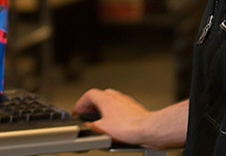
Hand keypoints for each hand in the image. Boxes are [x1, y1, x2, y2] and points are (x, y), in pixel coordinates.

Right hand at [72, 89, 187, 148]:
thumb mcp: (101, 129)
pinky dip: (115, 115)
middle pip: (100, 96)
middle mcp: (117, 97)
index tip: (78, 111)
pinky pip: (121, 109)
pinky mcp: (135, 110)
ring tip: (101, 121)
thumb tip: (87, 127)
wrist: (148, 129)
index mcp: (106, 99)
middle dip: (92, 106)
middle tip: (88, 115)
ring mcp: (127, 102)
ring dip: (105, 110)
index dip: (81, 103)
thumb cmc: (129, 127)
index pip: (89, 94)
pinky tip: (116, 126)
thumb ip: (90, 127)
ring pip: (112, 102)